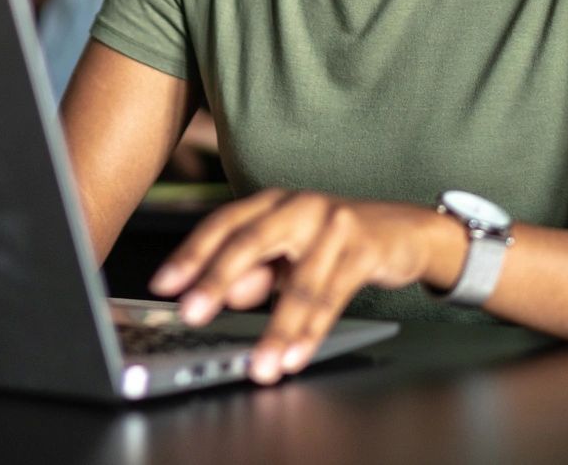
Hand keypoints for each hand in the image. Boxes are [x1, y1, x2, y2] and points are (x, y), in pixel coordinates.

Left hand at [150, 189, 462, 384]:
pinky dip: (313, 330)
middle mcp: (299, 206)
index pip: (223, 223)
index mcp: (273, 202)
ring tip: (260, 364)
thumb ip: (256, 272)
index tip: (163, 285)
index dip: (191, 253)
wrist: (404, 229)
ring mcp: (334, 224)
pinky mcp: (364, 248)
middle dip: (217, 279)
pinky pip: (334, 295)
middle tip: (192, 313)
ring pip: (298, 282)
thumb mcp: (289, 255)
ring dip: (276, 329)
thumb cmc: (335, 240)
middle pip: (250, 240)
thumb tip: (224, 295)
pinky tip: (296, 355)